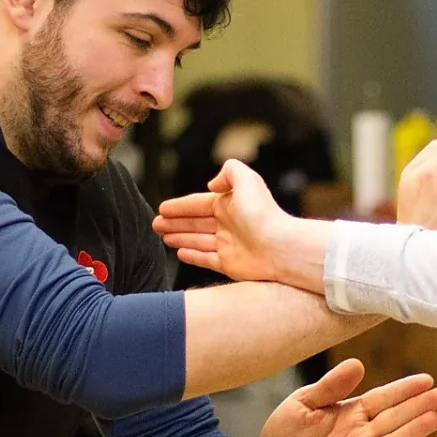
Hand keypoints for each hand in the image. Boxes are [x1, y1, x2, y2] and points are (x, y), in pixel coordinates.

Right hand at [154, 159, 325, 287]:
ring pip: (197, 240)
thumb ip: (229, 171)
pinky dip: (192, 256)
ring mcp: (229, 245)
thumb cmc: (264, 214)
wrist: (281, 247)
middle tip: (155, 224)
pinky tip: (179, 252)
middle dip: (174, 222)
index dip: (179, 206)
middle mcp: (229, 224)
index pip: (198, 204)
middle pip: (195, 223)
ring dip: (179, 237)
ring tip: (162, 236)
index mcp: (230, 204)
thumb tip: (212, 184)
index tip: (161, 208)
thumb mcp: (247, 179)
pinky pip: (206, 259)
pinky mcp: (230, 264)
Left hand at [257, 359, 436, 436]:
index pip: (383, 399)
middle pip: (394, 419)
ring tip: (433, 418)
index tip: (427, 380)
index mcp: (352, 414)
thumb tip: (357, 364)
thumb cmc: (285, 436)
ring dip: (412, 433)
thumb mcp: (302, 403)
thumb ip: (329, 387)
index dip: (404, 390)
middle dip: (417, 407)